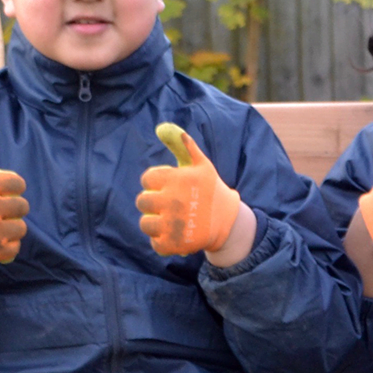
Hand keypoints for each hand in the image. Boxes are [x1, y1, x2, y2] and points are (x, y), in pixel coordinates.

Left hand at [137, 124, 242, 255]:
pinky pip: (155, 242)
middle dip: (152, 203)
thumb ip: (185, 147)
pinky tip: (174, 235)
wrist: (230, 222)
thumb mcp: (202, 166)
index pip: (147, 179)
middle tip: (167, 206)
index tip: (167, 187)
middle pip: (142, 201)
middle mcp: (173, 201)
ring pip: (146, 223)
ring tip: (169, 222)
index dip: (155, 183)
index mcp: (177, 180)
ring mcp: (173, 223)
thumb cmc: (212, 190)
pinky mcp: (174, 243)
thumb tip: (166, 129)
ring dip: (155, 223)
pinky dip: (162, 241)